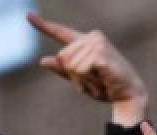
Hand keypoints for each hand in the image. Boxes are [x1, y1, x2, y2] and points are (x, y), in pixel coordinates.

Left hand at [27, 13, 148, 126]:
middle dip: (74, 75)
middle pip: (62, 57)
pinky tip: (102, 81)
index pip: (60, 32)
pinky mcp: (100, 53)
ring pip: (70, 64)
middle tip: (94, 81)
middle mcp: (91, 37)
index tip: (27, 15)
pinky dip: (87, 80)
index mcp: (84, 43)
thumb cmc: (107, 87)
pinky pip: (79, 69)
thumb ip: (63, 70)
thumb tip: (42, 60)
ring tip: (99, 82)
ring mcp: (97, 43)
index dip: (43, 25)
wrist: (129, 95)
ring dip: (82, 80)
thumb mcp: (81, 81)